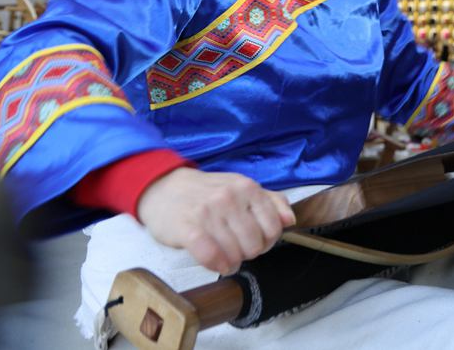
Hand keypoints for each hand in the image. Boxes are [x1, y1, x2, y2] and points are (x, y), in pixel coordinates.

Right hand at [136, 168, 295, 275]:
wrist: (163, 189)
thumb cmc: (207, 193)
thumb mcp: (242, 188)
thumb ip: (271, 201)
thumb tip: (290, 220)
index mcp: (248, 188)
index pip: (274, 227)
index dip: (268, 241)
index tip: (256, 241)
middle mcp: (230, 197)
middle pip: (255, 244)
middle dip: (249, 253)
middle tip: (238, 249)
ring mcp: (209, 212)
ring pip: (235, 253)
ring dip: (232, 262)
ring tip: (226, 257)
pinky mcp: (188, 228)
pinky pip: (211, 255)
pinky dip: (218, 265)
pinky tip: (217, 264)